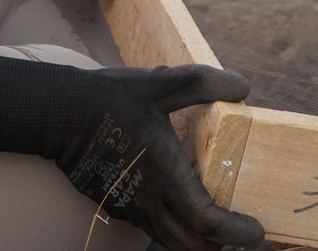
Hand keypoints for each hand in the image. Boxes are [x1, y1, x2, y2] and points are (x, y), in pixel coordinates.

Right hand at [0, 56, 264, 250]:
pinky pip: (151, 229)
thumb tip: (243, 87)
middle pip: (192, 245)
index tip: (257, 231)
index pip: (207, 222)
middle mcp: (148, 199)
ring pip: (170, 242)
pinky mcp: (116, 205)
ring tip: (216, 228)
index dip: (236, 232)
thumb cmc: (111, 98)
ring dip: (197, 242)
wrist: (60, 112)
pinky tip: (181, 211)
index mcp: (165, 173)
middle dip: (222, 245)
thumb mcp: (159, 84)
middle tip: (244, 233)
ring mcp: (130, 206)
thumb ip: (201, 83)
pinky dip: (174, 231)